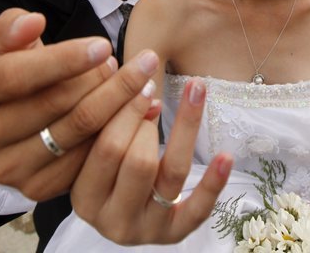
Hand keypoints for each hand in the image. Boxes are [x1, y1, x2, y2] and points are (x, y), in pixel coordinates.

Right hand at [0, 8, 158, 200]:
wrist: (8, 125)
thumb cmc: (13, 74)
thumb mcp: (7, 47)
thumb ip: (13, 28)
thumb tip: (33, 21)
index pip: (14, 76)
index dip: (61, 60)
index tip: (103, 46)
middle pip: (51, 105)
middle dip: (100, 80)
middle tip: (136, 62)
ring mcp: (5, 171)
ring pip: (74, 132)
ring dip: (117, 104)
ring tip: (142, 80)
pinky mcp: (34, 190)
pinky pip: (85, 160)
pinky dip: (117, 132)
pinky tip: (140, 109)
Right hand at [70, 74, 232, 244]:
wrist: (121, 218)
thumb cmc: (106, 173)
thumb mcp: (94, 150)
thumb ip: (107, 121)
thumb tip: (140, 84)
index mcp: (84, 198)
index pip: (104, 146)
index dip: (123, 108)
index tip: (137, 76)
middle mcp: (113, 220)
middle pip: (137, 160)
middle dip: (146, 119)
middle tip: (151, 93)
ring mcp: (146, 230)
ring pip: (170, 173)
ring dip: (185, 128)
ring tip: (194, 94)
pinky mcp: (175, 234)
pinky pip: (199, 208)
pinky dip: (213, 181)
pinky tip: (225, 155)